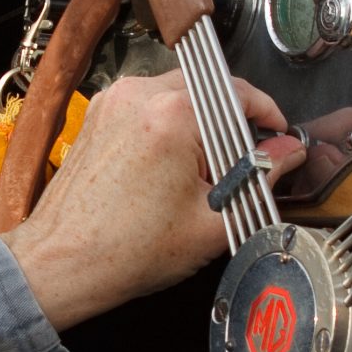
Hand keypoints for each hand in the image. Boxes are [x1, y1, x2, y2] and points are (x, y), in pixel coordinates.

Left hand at [3, 70, 301, 330]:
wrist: (63, 263)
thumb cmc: (126, 250)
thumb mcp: (213, 220)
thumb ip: (261, 179)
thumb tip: (289, 153)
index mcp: (171, 114)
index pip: (239, 92)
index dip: (268, 114)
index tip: (277, 134)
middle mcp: (139, 95)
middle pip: (208, 88)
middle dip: (231, 120)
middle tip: (243, 160)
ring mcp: (113, 101)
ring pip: (177, 95)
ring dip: (199, 123)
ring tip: (201, 172)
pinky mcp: (98, 115)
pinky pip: (148, 106)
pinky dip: (167, 128)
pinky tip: (170, 170)